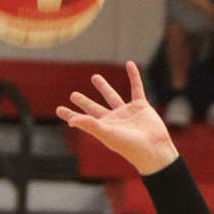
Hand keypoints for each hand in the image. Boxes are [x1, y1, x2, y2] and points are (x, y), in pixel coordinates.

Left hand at [57, 61, 178, 175]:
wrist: (154, 149)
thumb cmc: (130, 146)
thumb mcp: (108, 135)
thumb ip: (90, 125)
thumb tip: (71, 121)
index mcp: (103, 127)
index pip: (83, 119)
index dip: (71, 114)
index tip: (59, 109)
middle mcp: (113, 120)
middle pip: (94, 108)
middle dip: (84, 102)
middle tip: (73, 95)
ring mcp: (127, 112)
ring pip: (112, 96)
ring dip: (104, 87)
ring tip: (94, 77)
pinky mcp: (141, 106)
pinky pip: (136, 88)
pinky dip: (134, 76)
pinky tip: (130, 64)